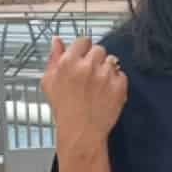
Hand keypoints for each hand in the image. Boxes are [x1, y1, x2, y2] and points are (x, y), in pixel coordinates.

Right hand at [40, 36, 127, 156]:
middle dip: (95, 59)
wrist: (81, 131)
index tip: (84, 55)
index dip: (84, 48)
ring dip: (106, 69)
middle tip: (90, 73)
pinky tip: (106, 92)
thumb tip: (57, 41)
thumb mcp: (49, 82)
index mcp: (69, 62)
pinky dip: (116, 81)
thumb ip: (53, 58)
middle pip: (99, 49)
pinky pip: (122, 74)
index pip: (83, 41)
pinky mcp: (119, 86)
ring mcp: (105, 76)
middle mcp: (88, 66)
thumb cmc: (64, 109)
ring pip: (112, 61)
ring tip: (98, 84)